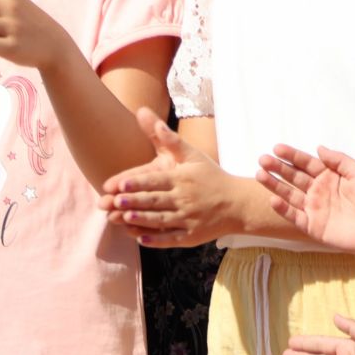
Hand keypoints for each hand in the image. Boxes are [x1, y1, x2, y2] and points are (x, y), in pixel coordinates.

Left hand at [99, 108, 236, 246]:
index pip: (156, 181)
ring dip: (143, 220)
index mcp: (182, 179)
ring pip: (162, 220)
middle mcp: (185, 199)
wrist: (239, 203)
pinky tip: (141, 239)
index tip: (121, 184)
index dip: (138, 183)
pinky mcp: (194, 236)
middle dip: (135, 202)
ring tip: (124, 218)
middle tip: (114, 202)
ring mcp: (190, 219)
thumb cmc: (212, 176)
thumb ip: (171, 140)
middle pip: (156, 201)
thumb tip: (148, 114)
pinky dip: (158, 240)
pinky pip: (173, 238)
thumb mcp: (194, 155)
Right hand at [259, 140, 354, 259]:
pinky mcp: (313, 226)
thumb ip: (339, 160)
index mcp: (328, 178)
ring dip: (273, 185)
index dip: (291, 156)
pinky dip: (283, 209)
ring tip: (260, 174)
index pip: (305, 163)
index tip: (277, 148)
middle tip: (263, 159)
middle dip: (277, 168)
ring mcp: (314, 209)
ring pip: (288, 194)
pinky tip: (273, 199)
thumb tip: (318, 147)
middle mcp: (317, 191)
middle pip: (292, 177)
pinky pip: (294, 216)